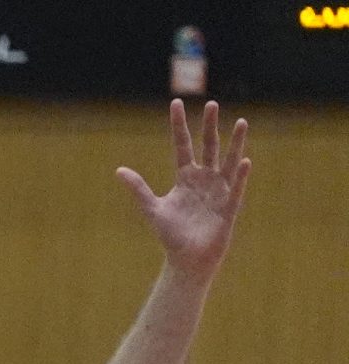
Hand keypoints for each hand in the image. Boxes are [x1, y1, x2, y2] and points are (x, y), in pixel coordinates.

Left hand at [117, 99, 249, 278]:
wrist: (187, 259)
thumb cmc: (171, 235)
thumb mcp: (152, 209)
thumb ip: (139, 189)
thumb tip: (119, 170)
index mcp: (186, 178)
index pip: (183, 146)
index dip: (179, 126)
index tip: (176, 104)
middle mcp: (205, 179)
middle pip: (208, 147)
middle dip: (210, 127)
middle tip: (212, 104)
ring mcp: (219, 190)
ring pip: (229, 161)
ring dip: (235, 143)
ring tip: (241, 122)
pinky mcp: (229, 206)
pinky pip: (235, 189)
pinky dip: (240, 176)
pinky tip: (245, 161)